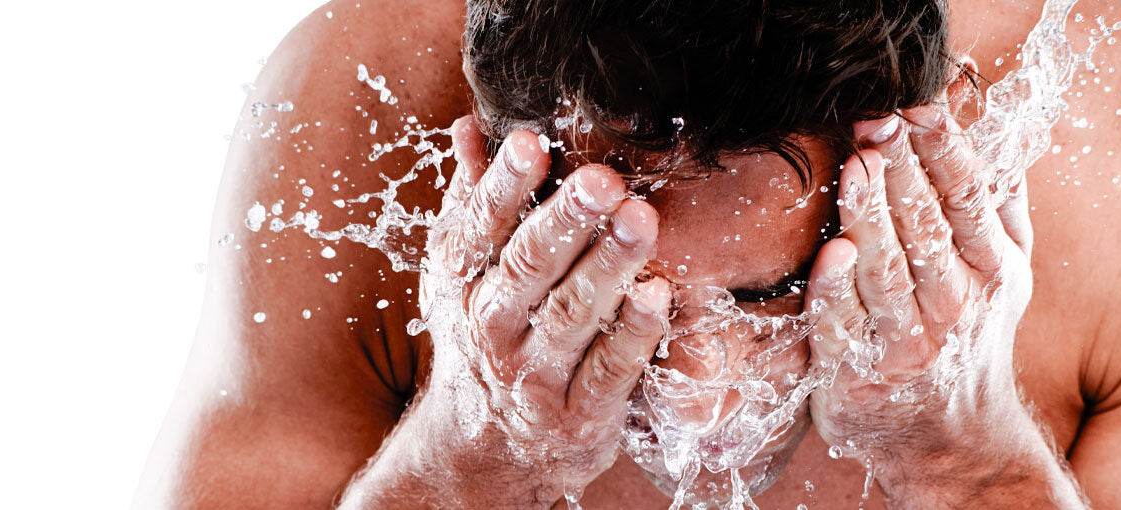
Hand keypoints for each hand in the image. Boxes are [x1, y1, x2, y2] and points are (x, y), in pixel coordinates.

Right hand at [346, 117, 670, 507]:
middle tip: (601, 180)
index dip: (505, 185)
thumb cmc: (485, 336)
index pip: (484, 227)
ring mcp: (536, 375)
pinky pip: (610, 370)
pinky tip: (658, 295)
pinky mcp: (580, 414)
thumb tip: (470, 127)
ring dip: (609, 266)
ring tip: (641, 219)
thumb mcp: (462, 273)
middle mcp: (494, 327)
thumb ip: (472, 201)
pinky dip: (634, 334)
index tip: (532, 142)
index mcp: (466, 283)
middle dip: (566, 221)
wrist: (483, 449)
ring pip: (573, 315)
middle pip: (530, 267)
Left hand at [804, 102, 1077, 505]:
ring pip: (889, 272)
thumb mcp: (1005, 278)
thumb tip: (1013, 135)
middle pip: (927, 226)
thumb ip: (1002, 208)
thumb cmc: (970, 341)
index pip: (967, 197)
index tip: (920, 104)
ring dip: (871, 217)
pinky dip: (838, 292)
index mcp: (990, 270)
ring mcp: (908, 345)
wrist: (952, 443)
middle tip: (876, 119)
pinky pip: (844, 328)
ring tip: (856, 167)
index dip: (945, 149)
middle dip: (901, 169)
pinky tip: (832, 253)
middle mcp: (955, 306)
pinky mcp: (859, 377)